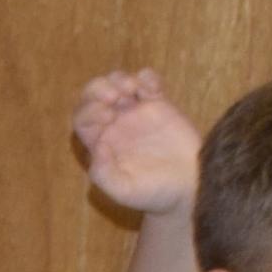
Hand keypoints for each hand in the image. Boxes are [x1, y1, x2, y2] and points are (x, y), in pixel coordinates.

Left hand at [73, 68, 201, 219]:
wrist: (189, 188)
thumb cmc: (155, 193)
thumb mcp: (124, 192)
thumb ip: (104, 174)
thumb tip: (98, 147)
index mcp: (101, 142)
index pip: (83, 118)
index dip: (89, 111)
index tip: (107, 117)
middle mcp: (115, 124)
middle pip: (95, 94)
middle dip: (99, 88)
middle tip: (114, 95)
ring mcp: (137, 112)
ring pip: (119, 83)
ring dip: (121, 79)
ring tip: (134, 89)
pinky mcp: (159, 105)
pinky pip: (147, 81)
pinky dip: (147, 77)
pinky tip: (152, 90)